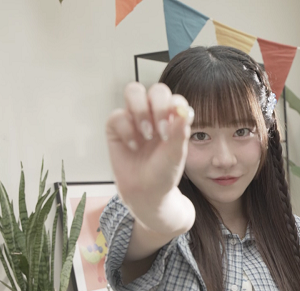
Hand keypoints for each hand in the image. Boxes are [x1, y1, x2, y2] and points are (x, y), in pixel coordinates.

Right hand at [106, 82, 193, 212]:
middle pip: (156, 90)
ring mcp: (134, 117)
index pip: (174, 98)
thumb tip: (183, 110)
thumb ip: (179, 131)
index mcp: (172, 118)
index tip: (175, 126)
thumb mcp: (176, 154)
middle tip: (161, 132)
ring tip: (147, 135)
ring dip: (141, 111)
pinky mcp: (116, 126)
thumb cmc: (163, 172)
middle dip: (158, 107)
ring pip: (133, 91)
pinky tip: (134, 147)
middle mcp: (154, 113)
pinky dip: (127, 131)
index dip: (174, 106)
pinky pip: (117, 115)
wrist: (146, 191)